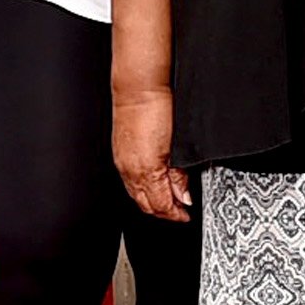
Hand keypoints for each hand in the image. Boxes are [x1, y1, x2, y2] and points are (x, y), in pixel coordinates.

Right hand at [111, 89, 193, 221]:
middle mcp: (130, 171)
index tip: (185, 214)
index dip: (175, 214)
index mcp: (145, 171)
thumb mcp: (176, 148)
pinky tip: (151, 183)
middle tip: (179, 211)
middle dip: (163, 212)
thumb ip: (178, 176)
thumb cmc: (156, 110)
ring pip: (136, 195)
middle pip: (146, 205)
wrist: (138, 90)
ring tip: (168, 199)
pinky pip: (129, 182)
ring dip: (152, 201)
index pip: (160, 205)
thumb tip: (182, 196)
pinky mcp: (119, 154)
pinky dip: (142, 189)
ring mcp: (122, 163)